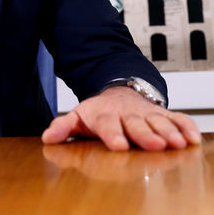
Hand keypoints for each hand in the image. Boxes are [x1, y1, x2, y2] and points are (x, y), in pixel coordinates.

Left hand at [41, 86, 201, 150]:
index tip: (118, 146)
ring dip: (168, 132)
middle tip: (154, 144)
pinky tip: (192, 138)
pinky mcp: (162, 114)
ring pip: (159, 122)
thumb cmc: (98, 112)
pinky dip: (186, 126)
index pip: (108, 125)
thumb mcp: (78, 117)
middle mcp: (127, 114)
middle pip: (137, 125)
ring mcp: (146, 113)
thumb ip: (63, 127)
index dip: (113, 135)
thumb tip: (48, 138)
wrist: (118, 93)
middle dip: (145, 134)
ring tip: (176, 143)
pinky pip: (177, 118)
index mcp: (105, 116)